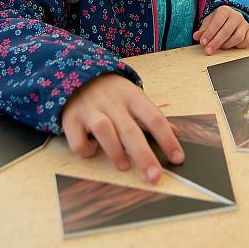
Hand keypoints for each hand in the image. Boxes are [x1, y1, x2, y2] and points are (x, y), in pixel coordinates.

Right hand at [61, 73, 183, 183]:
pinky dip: (86, 150)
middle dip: (144, 155)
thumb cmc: (111, 92)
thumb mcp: (133, 97)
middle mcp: (111, 102)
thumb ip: (152, 116)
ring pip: (104, 130)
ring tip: (124, 166)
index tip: (177, 159)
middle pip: (130, 129)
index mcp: (132, 96)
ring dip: (115, 150)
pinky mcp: (70, 118)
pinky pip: (78, 139)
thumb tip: (176, 132)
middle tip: (154, 176)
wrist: (76, 71)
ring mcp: (89, 109)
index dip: (167, 139)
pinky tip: (93, 150)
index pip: (154, 118)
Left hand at [192, 6, 248, 54]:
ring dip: (226, 45)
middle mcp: (236, 16)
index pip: (217, 23)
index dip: (209, 34)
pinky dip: (238, 46)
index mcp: (224, 11)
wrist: (233, 18)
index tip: (203, 43)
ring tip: (219, 47)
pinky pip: (246, 42)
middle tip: (208, 51)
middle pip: (227, 31)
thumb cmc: (219, 21)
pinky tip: (231, 46)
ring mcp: (245, 24)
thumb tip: (196, 36)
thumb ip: (203, 29)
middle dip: (216, 42)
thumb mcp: (209, 22)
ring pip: (237, 38)